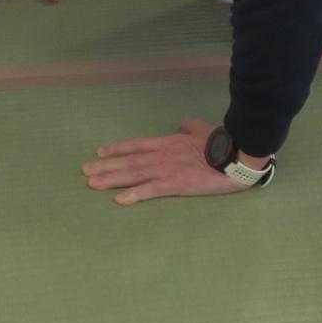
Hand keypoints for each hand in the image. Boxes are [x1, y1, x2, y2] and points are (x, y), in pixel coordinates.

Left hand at [83, 118, 261, 205]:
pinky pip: (152, 190)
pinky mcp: (177, 185)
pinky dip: (134, 194)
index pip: (137, 145)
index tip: (99, 153)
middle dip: (105, 166)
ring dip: (112, 179)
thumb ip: (190, 127)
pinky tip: (119, 200)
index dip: (117, 150)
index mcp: (169, 142)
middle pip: (129, 160)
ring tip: (92, 184)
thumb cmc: (222, 143)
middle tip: (85, 171)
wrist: (236, 155)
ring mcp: (168, 169)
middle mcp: (163, 155)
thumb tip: (183, 123)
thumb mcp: (203, 130)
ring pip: (134, 174)